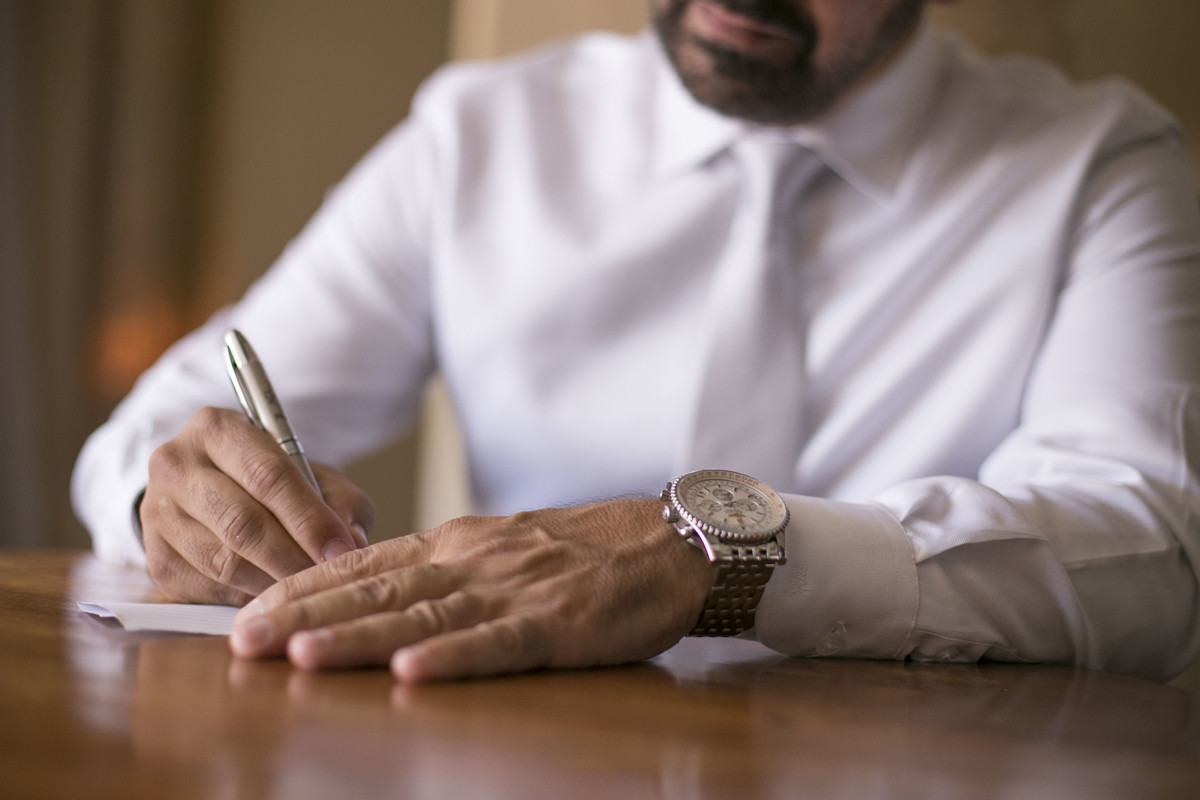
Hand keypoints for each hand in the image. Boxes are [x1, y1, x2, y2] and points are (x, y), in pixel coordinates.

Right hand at [139, 407, 373, 604]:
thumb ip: (340, 501)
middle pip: (242, 523)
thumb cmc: (269, 480)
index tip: (343, 550)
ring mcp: (158, 514)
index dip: (310, 519)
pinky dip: (247, 599)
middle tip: (327, 579)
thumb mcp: (311, 474)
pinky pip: (208, 589)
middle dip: (293, 557)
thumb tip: (352, 544)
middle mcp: (176, 466)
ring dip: (272, 583)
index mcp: (216, 429)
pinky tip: (273, 597)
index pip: (268, 476)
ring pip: (223, 561)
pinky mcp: (156, 559)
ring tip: (307, 590)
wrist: (206, 490)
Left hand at [229, 498, 715, 680]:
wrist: (668, 540)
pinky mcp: (559, 622)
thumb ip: (446, 570)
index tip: (249, 608)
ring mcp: (515, 589)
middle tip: (242, 640)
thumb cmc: (586, 551)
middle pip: (377, 588)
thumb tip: (382, 597)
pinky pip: (498, 642)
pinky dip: (453, 655)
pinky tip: (411, 669)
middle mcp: (474, 559)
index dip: (304, 587)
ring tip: (301, 655)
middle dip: (305, 614)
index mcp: (459, 543)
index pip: (365, 563)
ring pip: (423, 615)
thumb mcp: (504, 548)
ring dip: (358, 635)